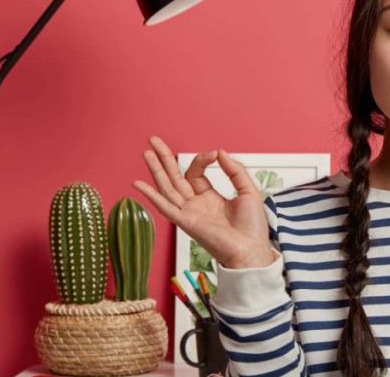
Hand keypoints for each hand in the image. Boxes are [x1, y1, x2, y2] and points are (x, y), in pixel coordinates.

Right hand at [132, 136, 275, 268]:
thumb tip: (219, 151)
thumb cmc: (252, 226)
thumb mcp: (248, 190)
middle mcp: (196, 204)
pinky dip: (151, 195)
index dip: (202, 160)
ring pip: (167, 187)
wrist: (251, 248)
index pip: (196, 173)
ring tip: (146, 152)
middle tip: (153, 140)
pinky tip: (138, 184)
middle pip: (175, 177)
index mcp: (210, 197)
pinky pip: (165, 206)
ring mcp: (189, 212)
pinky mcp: (185, 221)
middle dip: (164, 159)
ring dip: (156, 170)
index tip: (214, 153)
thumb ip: (234, 170)